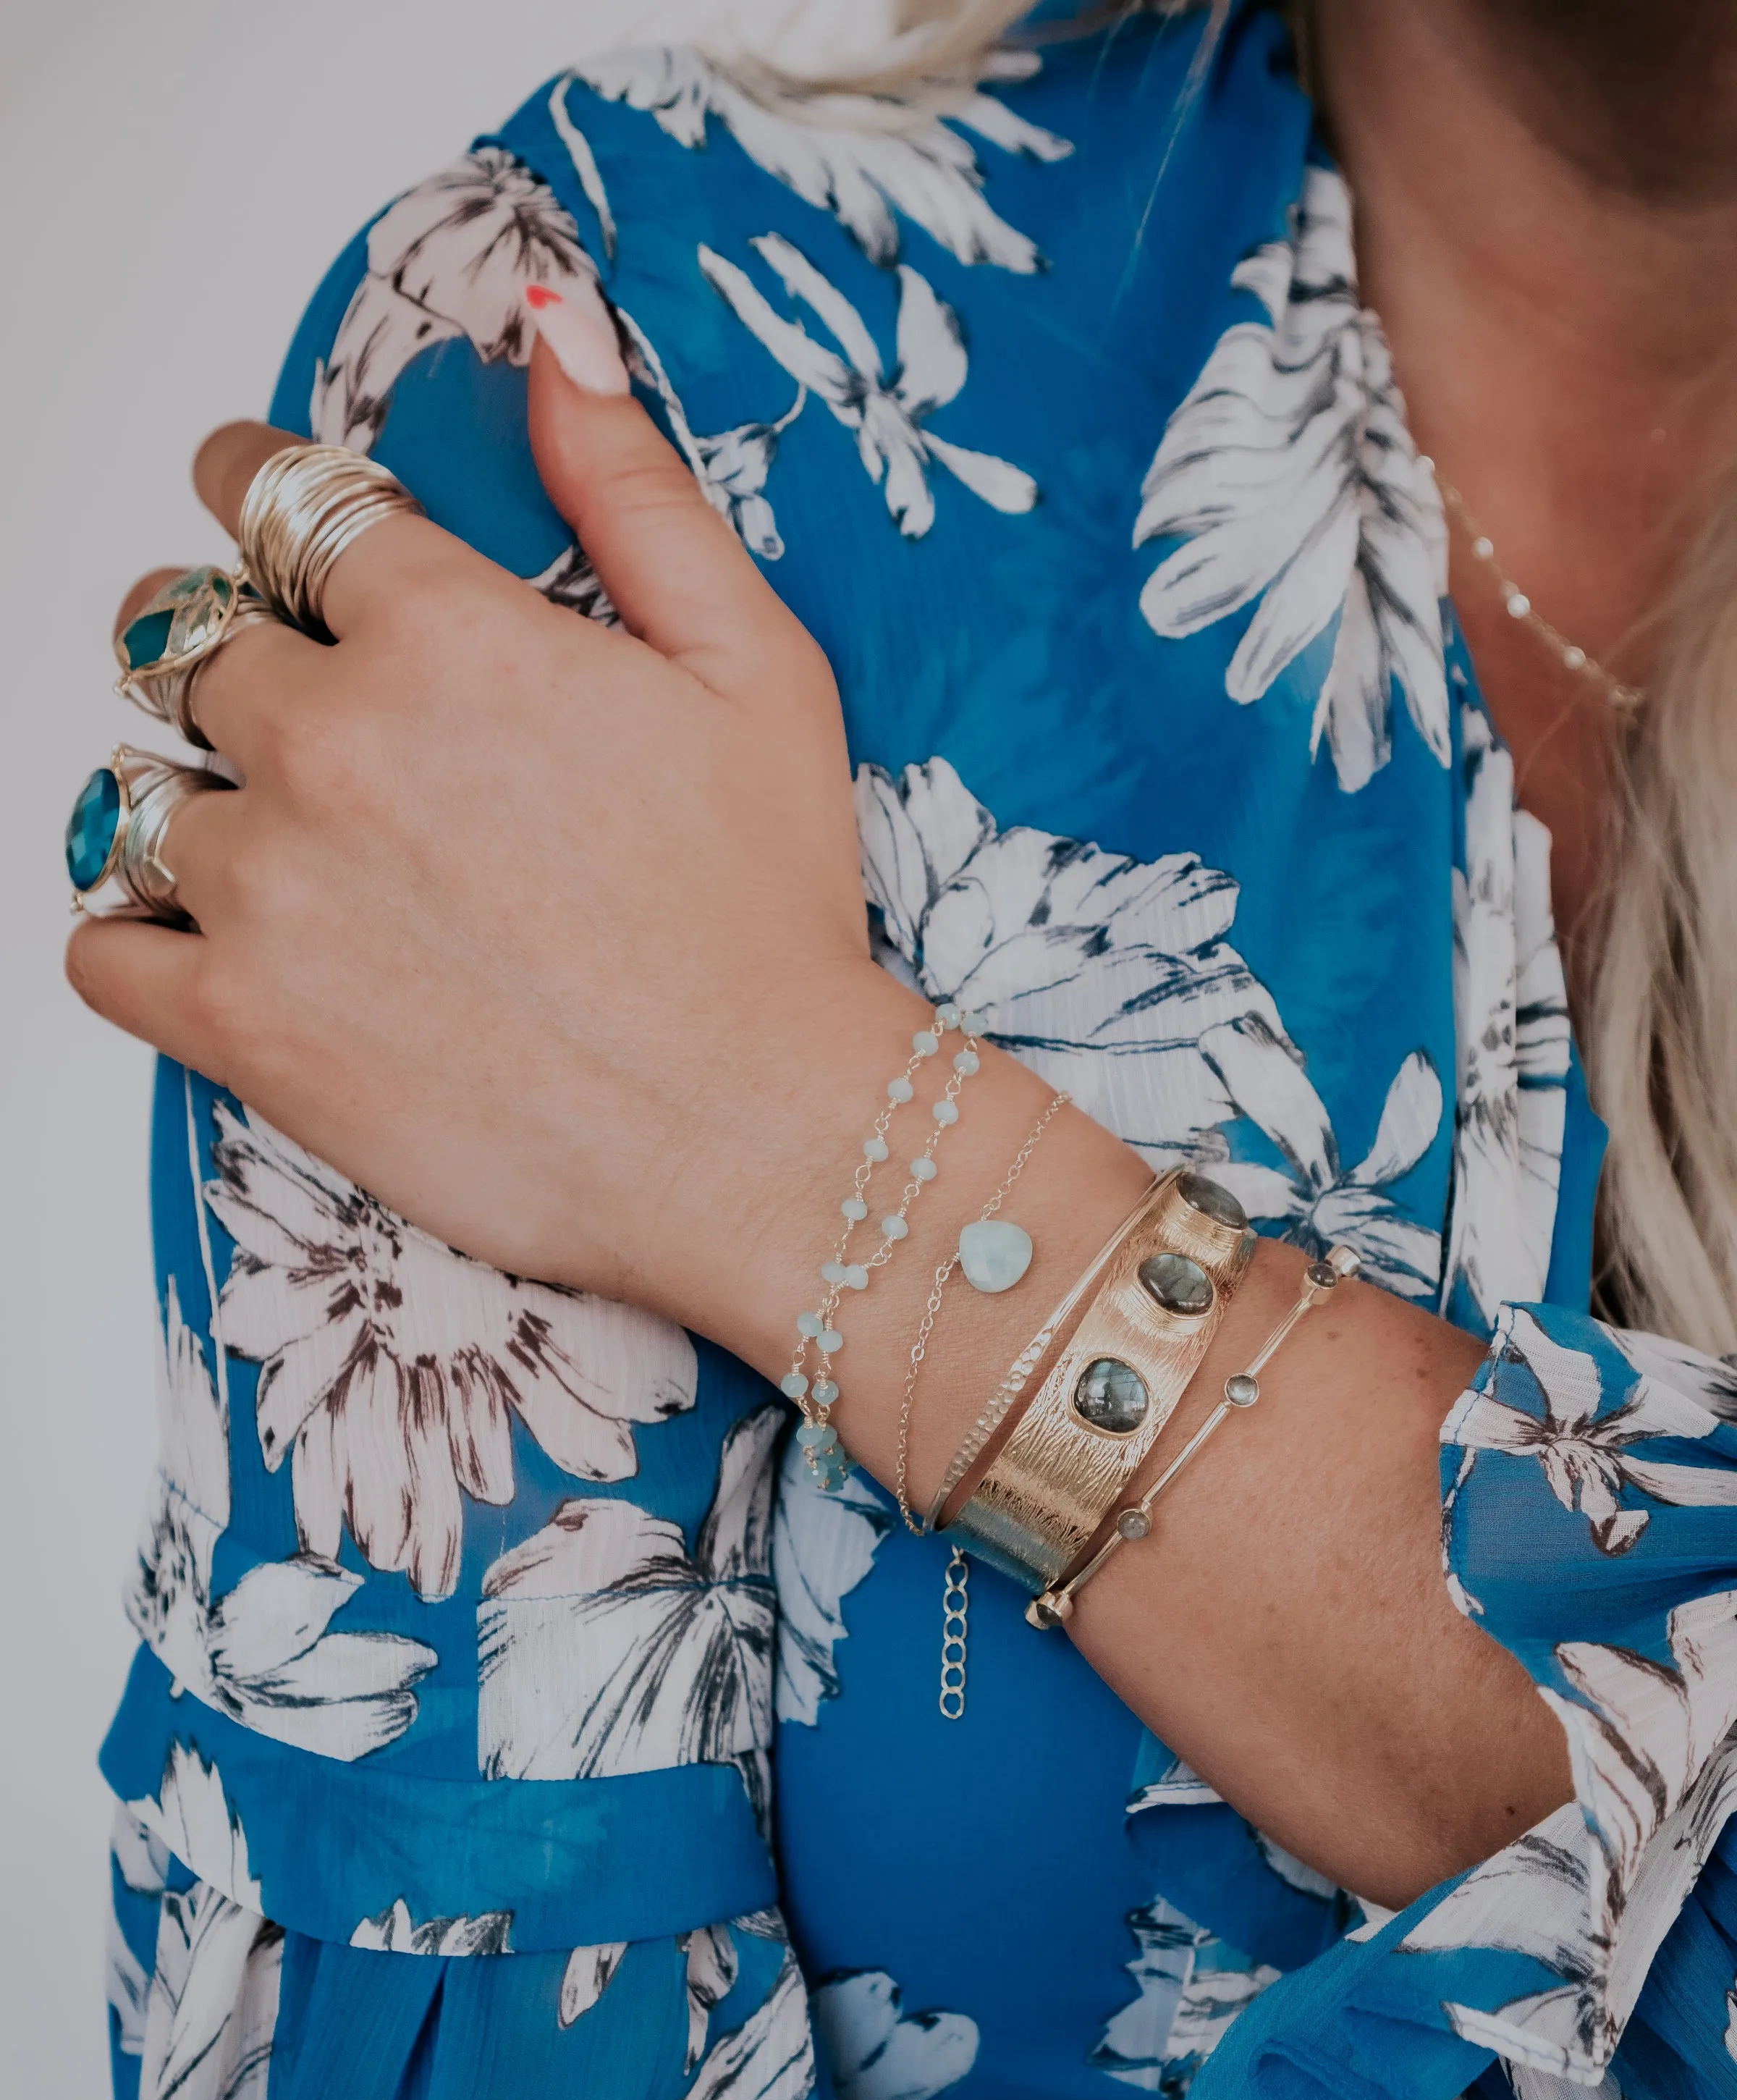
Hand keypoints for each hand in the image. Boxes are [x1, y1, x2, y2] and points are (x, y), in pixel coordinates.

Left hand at [68, 324, 905, 1341]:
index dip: (254, 492)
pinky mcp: (243, 1029)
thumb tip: (551, 327)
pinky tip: (209, 940)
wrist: (761, 1139)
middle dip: (222, 648)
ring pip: (134, 789)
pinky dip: (133, 935)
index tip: (260, 516)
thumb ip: (630, 490)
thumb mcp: (753, 665)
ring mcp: (270, 890)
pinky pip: (99, 949)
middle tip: (289, 701)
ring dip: (190, 797)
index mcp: (443, 632)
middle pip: (181, 639)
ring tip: (277, 841)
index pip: (268, 498)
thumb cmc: (769, 918)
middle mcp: (329, 743)